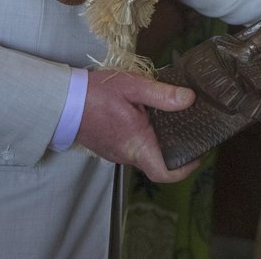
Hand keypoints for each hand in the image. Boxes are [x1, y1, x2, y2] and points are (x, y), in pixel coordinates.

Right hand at [76, 69, 197, 182]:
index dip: (186, 167)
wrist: (62, 101)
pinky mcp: (109, 147)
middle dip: (176, 148)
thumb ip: (162, 94)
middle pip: (158, 161)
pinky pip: (133, 146)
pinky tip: (148, 116)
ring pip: (145, 153)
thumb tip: (190, 99)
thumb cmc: (96, 94)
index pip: (165, 172)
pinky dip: (145, 136)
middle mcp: (127, 155)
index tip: (199, 151)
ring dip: (159, 140)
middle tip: (190, 126)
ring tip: (173, 117)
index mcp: (136, 145)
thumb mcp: (132, 86)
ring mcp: (116, 153)